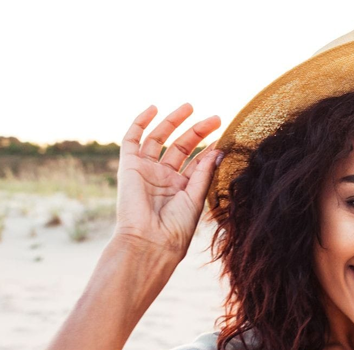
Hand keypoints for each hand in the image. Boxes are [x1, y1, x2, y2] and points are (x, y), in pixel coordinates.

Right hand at [112, 103, 223, 259]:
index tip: (225, 136)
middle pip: (181, 148)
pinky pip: (132, 139)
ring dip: (173, 122)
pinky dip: (140, 123)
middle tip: (217, 118)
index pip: (197, 163)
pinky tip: (154, 109)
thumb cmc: (176, 227)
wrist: (150, 240)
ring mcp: (146, 171)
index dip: (210, 149)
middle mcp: (164, 179)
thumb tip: (219, 149)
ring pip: (159, 139)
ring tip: (190, 107)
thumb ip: (205, 172)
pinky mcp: (128, 166)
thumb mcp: (195, 197)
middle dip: (197, 131)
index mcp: (182, 190)